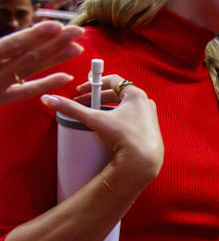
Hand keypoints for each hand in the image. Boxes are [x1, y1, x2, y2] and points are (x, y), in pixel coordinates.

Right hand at [0, 21, 83, 105]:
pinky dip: (47, 83)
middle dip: (56, 42)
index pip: (14, 45)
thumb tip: (24, 32)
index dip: (36, 35)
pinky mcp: (2, 98)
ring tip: (77, 48)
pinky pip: (27, 92)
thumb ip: (2, 46)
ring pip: (31, 69)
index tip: (58, 26)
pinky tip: (68, 77)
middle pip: (29, 56)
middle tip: (78, 30)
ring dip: (56, 57)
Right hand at [41, 74, 163, 190]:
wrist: (143, 160)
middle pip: (117, 93)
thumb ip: (72, 109)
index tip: (80, 90)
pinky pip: (130, 117)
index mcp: (136, 94)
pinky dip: (117, 117)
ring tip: (93, 115)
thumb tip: (48, 99)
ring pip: (124, 106)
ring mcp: (149, 115)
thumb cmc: (123, 137)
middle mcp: (145, 101)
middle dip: (98, 97)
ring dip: (108, 107)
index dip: (94, 83)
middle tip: (82, 103)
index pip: (112, 80)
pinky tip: (109, 126)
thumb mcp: (95, 120)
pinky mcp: (149, 128)